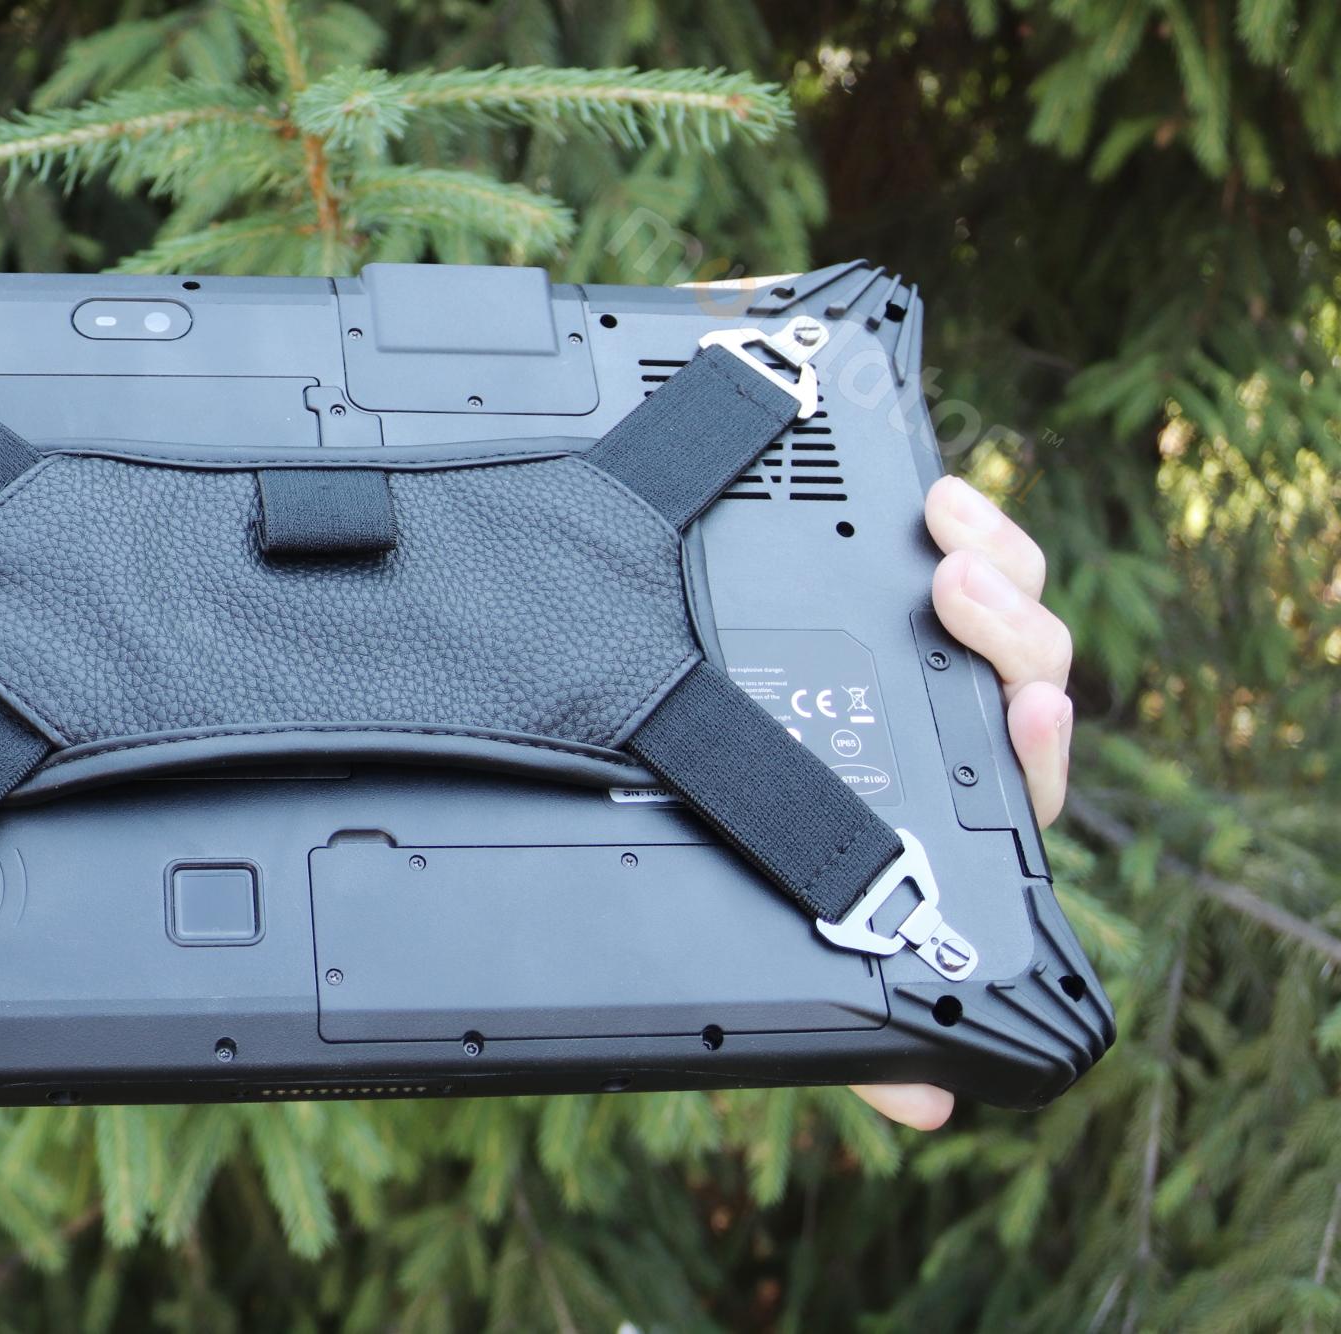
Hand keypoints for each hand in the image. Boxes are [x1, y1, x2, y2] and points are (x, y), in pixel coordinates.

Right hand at [849, 476, 1074, 1129]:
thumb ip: (866, 1039)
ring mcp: (939, 669)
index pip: (1027, 780)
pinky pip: (965, 558)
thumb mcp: (816, 962)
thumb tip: (929, 1110)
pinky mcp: (904, 615)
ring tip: (950, 522)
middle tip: (955, 586)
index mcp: (963, 819)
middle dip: (1009, 625)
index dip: (1035, 741)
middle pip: (1029, 671)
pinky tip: (937, 492)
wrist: (695, 802)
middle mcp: (965, 740)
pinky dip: (965, 525)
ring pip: (1009, 604)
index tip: (1022, 706)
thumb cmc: (784, 888)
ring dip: (995, 559)